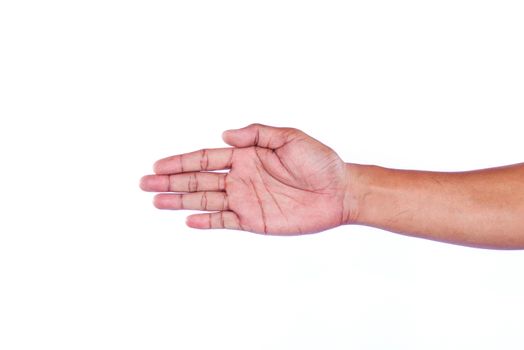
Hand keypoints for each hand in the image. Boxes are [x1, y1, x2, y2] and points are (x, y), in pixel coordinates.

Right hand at [140, 124, 351, 234]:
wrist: (340, 191)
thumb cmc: (319, 162)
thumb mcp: (289, 138)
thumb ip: (256, 134)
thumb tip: (224, 134)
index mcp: (246, 156)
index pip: (206, 158)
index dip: (181, 162)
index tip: (158, 165)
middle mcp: (241, 178)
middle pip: (198, 180)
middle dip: (171, 181)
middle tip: (144, 183)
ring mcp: (246, 200)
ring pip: (206, 200)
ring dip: (180, 201)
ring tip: (156, 201)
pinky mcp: (255, 220)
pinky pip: (225, 221)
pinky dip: (207, 222)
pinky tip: (189, 220)